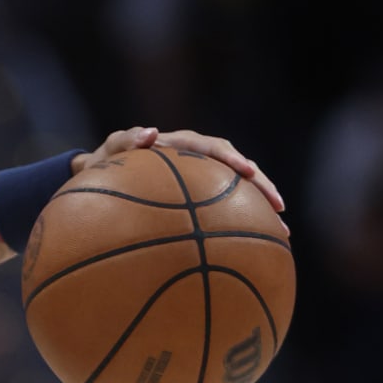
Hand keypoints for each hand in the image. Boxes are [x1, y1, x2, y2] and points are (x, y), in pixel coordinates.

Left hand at [73, 127, 285, 222]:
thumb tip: (150, 134)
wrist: (99, 175)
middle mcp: (196, 158)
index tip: (249, 173)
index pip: (213, 149)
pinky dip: (241, 224)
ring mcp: (200, 177)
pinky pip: (225, 208)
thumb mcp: (110, 151)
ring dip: (260, 208)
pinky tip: (257, 248)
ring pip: (238, 190)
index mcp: (180, 145)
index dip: (233, 160)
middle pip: (238, 169)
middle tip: (279, 207)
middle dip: (261, 187)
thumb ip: (126, 141)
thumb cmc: (104, 164)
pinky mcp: (199, 196)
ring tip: (282, 233)